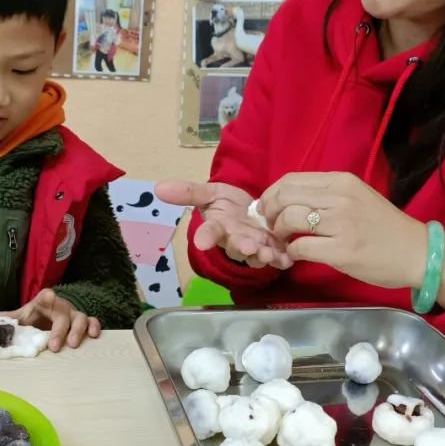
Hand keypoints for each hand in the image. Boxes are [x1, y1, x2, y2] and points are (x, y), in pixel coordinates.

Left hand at [0, 288, 99, 351]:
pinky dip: (95, 327)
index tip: (46, 298)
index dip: (48, 297)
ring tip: (73, 345)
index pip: (47, 296)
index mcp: (45, 301)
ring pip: (81, 318)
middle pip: (64, 314)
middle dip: (60, 331)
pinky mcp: (84, 322)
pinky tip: (94, 336)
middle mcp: (61, 305)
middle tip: (54, 347)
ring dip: (78, 331)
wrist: (50, 315)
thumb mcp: (21, 316)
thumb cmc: (36, 316)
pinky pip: (93, 322)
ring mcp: (74, 314)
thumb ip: (6, 318)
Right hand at [155, 180, 290, 268]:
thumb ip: (188, 192)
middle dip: (241, 247)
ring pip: (255, 255)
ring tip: (268, 253)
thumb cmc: (227, 204)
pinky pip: (275, 257)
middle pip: (235, 246)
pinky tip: (287, 258)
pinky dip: (281, 259)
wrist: (251, 210)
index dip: (205, 237)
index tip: (201, 242)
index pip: (207, 232)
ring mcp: (253, 246)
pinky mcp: (271, 249)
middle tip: (248, 246)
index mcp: (216, 227)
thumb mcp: (209, 193)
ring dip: (263, 256)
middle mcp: (233, 240)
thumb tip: (157, 187)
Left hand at [258, 172, 428, 288]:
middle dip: (269, 211)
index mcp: (341, 181)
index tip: (267, 207)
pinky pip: (301, 247)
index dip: (272, 194)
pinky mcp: (342, 251)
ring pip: (289, 219)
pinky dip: (291, 252)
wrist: (418, 252)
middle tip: (269, 225)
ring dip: (278, 232)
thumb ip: (325, 195)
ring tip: (283, 240)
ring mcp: (341, 224)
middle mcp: (340, 198)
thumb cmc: (385, 227)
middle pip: (285, 196)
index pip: (291, 180)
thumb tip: (287, 200)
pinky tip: (296, 255)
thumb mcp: (356, 197)